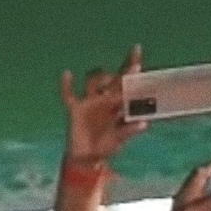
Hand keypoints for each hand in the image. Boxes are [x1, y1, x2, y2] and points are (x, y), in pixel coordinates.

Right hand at [61, 46, 147, 167]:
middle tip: (135, 61)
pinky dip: (67, 86)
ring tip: (104, 85)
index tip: (139, 52)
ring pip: (93, 81)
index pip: (130, 85)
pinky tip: (67, 74)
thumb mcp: (118, 140)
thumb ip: (128, 131)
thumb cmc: (105, 147)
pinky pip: (68, 95)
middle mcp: (106, 100)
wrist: (86, 158)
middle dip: (126, 69)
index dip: (134, 68)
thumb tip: (143, 124)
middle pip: (116, 78)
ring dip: (99, 78)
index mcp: (119, 105)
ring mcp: (90, 103)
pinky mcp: (75, 110)